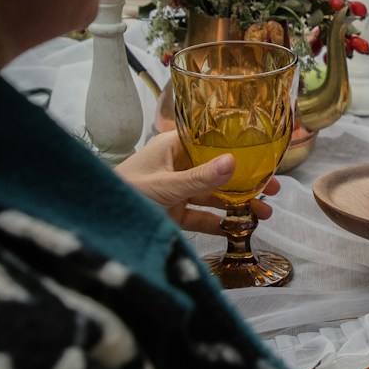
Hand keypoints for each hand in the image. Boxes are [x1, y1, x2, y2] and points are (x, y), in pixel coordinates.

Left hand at [115, 131, 280, 234]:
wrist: (95, 220)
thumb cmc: (122, 192)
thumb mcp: (163, 186)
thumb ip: (199, 178)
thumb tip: (234, 163)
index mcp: (173, 147)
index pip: (212, 140)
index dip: (239, 147)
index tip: (265, 155)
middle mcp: (178, 166)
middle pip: (219, 170)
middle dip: (246, 180)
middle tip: (273, 188)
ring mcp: (177, 190)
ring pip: (214, 194)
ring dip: (238, 203)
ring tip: (264, 213)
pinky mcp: (173, 213)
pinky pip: (201, 216)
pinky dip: (219, 222)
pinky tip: (237, 228)